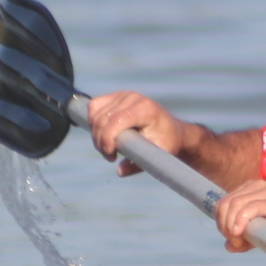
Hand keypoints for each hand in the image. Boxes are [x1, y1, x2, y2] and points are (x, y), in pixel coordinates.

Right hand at [84, 91, 202, 176]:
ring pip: (95, 114)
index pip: (116, 121)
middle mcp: (134, 98)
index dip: (107, 140)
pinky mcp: (117, 96)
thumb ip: (138, 164)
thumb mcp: (158, 156)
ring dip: (96, 134)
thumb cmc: (167, 143)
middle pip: (102, 119)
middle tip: (110, 156)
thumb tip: (119, 171)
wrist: (172, 130)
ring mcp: (124, 94)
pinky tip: (104, 133)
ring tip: (108, 147)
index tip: (111, 157)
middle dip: (100, 141)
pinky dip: (93, 121)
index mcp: (146, 109)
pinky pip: (94, 106)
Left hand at [211, 179, 265, 251]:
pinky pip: (249, 208)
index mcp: (250, 190)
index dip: (222, 223)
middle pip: (225, 204)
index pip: (223, 203)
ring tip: (240, 242)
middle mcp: (256, 187)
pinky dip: (240, 221)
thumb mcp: (264, 232)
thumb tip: (228, 246)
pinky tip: (240, 233)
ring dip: (231, 227)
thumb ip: (247, 237)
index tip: (233, 241)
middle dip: (224, 226)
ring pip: (234, 206)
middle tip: (236, 243)